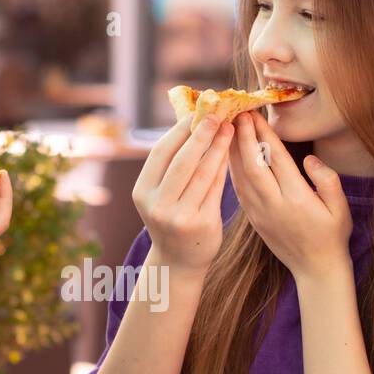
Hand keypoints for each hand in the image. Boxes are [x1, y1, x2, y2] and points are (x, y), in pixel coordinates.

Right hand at [131, 114, 232, 275]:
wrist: (178, 261)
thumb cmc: (172, 218)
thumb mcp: (160, 194)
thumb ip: (171, 165)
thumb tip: (191, 122)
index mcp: (142, 192)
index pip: (161, 153)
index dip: (178, 131)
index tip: (195, 112)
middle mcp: (157, 205)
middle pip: (182, 161)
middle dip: (201, 135)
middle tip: (216, 115)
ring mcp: (179, 217)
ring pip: (202, 173)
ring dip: (218, 147)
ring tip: (229, 129)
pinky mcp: (202, 223)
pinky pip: (216, 188)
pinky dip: (224, 167)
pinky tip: (231, 152)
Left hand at [228, 111, 350, 280]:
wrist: (316, 270)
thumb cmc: (332, 235)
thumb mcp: (341, 208)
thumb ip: (328, 181)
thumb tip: (309, 160)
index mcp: (297, 198)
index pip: (276, 160)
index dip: (263, 135)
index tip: (254, 114)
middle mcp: (274, 205)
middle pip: (252, 165)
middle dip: (242, 137)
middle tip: (236, 113)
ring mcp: (260, 213)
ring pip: (240, 177)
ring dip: (233, 151)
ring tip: (228, 127)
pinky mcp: (253, 219)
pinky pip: (239, 190)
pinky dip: (231, 170)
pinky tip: (227, 154)